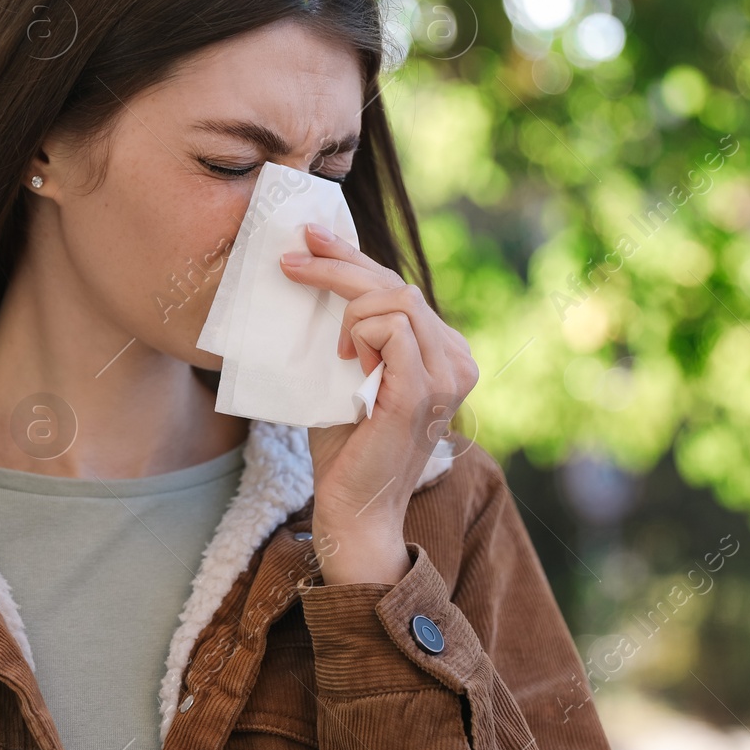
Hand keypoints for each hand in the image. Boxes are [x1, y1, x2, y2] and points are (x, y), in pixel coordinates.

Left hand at [279, 222, 478, 584]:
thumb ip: (356, 332)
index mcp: (447, 352)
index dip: (355, 258)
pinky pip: (391, 330)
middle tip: (292, 259)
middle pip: (397, 284)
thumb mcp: (352, 373)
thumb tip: (321, 273)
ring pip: (394, 299)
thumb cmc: (347, 445)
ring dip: (350, 311)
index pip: (400, 288)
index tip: (313, 239)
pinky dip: (361, 334)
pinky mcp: (421, 392)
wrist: (353, 509)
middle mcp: (457, 359)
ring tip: (337, 351)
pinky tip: (348, 359)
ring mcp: (446, 376)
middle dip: (340, 263)